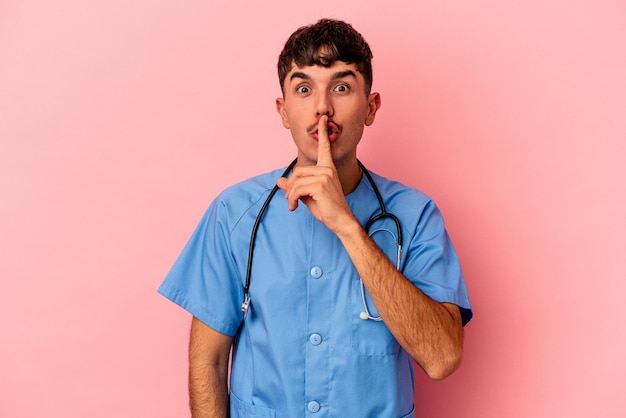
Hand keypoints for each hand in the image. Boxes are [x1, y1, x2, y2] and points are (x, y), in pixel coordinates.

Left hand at [276, 116, 354, 232]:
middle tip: (291, 199)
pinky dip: (292, 199)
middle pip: (297, 171)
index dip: (323, 132)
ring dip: (290, 195)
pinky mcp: (320, 185)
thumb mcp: (308, 196)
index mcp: (328, 168)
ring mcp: (325, 176)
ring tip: (293, 204)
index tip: (323, 118)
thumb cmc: (327, 209)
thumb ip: (295, 187)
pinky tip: (295, 207)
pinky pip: (296, 189)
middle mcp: (327, 169)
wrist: (341, 221)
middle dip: (290, 187)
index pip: (324, 147)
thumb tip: (279, 181)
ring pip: (295, 180)